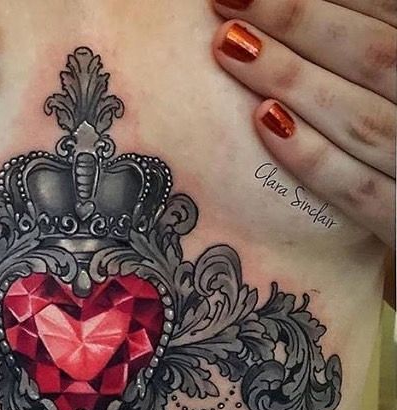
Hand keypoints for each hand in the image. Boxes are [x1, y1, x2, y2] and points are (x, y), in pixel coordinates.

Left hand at [211, 0, 395, 247]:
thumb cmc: (394, 150)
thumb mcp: (388, 95)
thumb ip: (368, 57)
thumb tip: (307, 13)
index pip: (391, 17)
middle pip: (375, 58)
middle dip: (300, 22)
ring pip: (362, 120)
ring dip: (293, 79)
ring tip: (230, 48)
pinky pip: (360, 191)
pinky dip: (314, 157)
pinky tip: (263, 122)